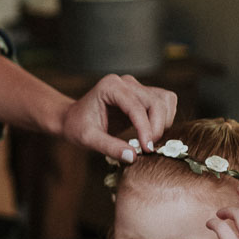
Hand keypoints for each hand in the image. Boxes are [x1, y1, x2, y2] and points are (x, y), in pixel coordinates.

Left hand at [61, 73, 177, 160]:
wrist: (73, 119)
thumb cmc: (77, 127)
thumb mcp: (88, 139)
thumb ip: (109, 147)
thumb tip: (132, 157)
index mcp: (110, 86)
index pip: (136, 106)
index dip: (145, 128)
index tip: (146, 149)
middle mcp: (126, 82)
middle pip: (155, 102)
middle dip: (157, 127)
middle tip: (148, 149)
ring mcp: (136, 86)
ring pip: (165, 100)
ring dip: (163, 122)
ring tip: (149, 141)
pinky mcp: (143, 94)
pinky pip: (165, 103)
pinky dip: (164, 118)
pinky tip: (152, 133)